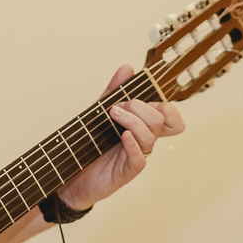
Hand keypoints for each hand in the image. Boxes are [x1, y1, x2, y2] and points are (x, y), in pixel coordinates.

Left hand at [57, 65, 184, 210]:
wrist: (71, 174)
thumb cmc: (89, 145)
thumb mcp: (100, 112)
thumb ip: (114, 91)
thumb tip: (127, 69)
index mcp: (142, 126)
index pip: (171, 118)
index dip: (168, 108)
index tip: (150, 98)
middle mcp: (143, 141)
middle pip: (160, 121)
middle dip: (139, 107)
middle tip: (117, 106)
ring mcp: (136, 156)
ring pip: (150, 137)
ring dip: (132, 120)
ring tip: (113, 114)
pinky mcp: (127, 172)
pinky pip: (139, 158)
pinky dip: (133, 144)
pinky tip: (123, 136)